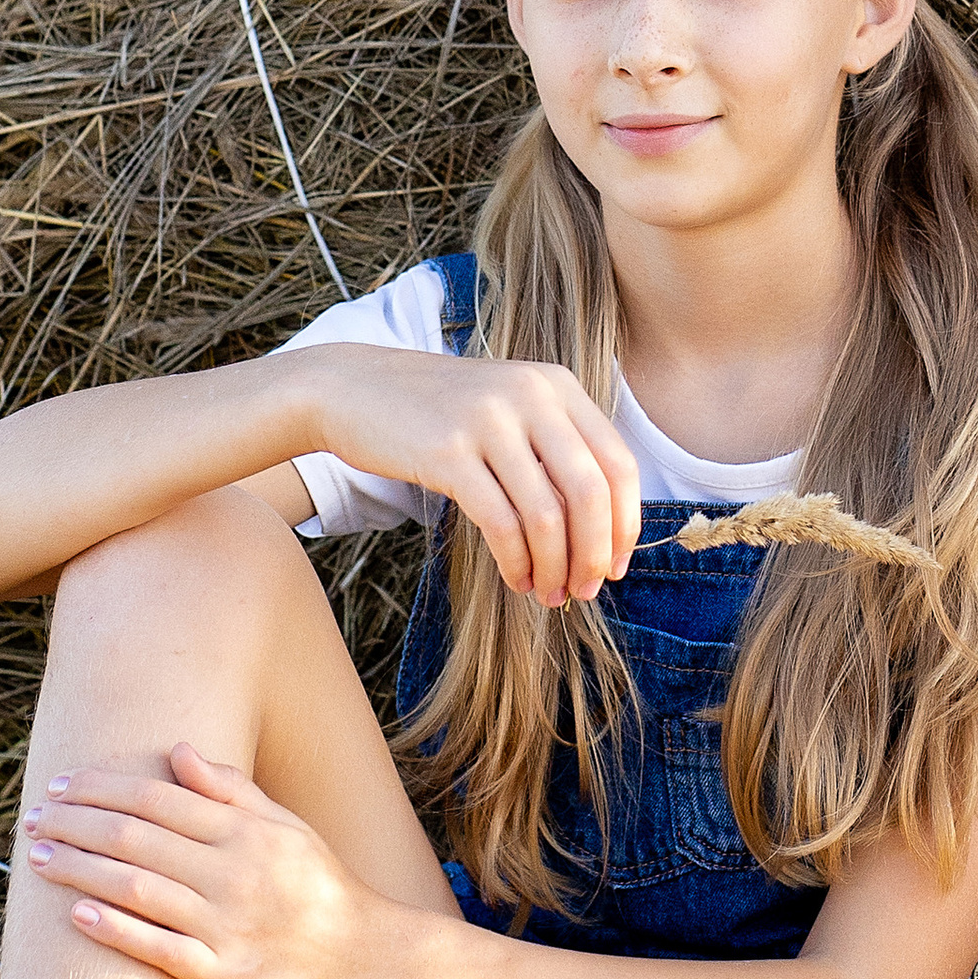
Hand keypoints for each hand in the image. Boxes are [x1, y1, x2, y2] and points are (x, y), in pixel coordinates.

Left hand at [21, 740, 381, 978]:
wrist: (366, 959)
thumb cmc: (320, 887)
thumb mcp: (286, 826)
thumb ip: (231, 789)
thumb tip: (177, 750)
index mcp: (246, 831)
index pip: (158, 798)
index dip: (104, 788)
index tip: (63, 785)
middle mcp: (233, 872)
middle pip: (137, 839)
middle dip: (78, 823)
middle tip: (33, 818)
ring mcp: (227, 924)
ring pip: (137, 889)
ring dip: (80, 870)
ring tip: (40, 858)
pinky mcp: (223, 974)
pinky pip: (158, 948)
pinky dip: (115, 929)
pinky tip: (77, 914)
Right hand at [302, 342, 640, 605]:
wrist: (352, 387)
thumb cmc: (437, 412)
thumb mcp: (507, 410)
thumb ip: (554, 449)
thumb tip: (604, 530)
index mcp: (556, 384)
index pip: (616, 462)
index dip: (625, 522)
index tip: (616, 564)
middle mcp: (530, 395)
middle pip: (590, 492)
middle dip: (595, 553)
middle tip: (586, 591)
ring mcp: (489, 421)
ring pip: (547, 516)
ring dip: (555, 568)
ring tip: (549, 594)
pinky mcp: (448, 452)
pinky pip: (501, 524)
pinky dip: (517, 563)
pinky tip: (517, 580)